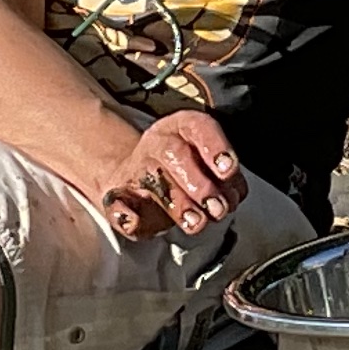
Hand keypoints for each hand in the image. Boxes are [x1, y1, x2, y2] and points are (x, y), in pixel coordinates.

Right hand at [97, 111, 246, 240]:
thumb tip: (231, 184)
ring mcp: (136, 169)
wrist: (136, 178)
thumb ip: (226, 176)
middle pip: (176, 154)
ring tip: (196, 222)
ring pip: (152, 180)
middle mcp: (159, 144)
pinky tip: (133, 221)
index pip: (200, 128)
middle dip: (201, 186)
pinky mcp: (118, 196)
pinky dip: (125, 215)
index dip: (216, 148)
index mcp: (183, 128)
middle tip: (218, 207)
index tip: (228, 170)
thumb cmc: (184, 172)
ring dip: (177, 205)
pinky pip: (117, 203)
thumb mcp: (210, 164)